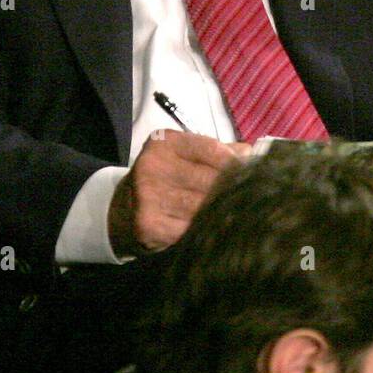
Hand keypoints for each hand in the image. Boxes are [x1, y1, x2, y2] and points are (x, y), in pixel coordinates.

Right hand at [107, 130, 250, 258]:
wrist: (120, 214)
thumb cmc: (164, 181)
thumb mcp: (184, 157)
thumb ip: (219, 152)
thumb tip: (252, 153)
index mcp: (164, 142)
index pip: (214, 150)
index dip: (236, 164)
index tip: (250, 175)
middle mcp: (153, 165)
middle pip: (211, 179)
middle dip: (231, 190)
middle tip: (248, 198)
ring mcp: (148, 195)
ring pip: (204, 205)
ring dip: (221, 212)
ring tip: (231, 215)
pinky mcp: (148, 224)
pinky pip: (191, 228)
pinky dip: (205, 230)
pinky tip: (209, 230)